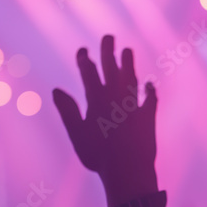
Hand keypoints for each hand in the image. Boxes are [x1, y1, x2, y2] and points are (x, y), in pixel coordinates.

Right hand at [53, 35, 157, 203]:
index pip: (89, 72)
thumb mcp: (77, 134)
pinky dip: (149, 91)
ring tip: (127, 51)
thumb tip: (55, 90)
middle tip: (109, 37)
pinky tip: (149, 85)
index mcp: (96, 99)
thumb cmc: (98, 155)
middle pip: (112, 68)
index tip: (84, 50)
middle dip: (109, 51)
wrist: (128, 169)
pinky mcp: (148, 116)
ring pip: (131, 78)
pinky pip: (150, 99)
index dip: (85, 59)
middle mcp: (115, 97)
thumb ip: (67, 110)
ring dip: (128, 64)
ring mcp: (133, 105)